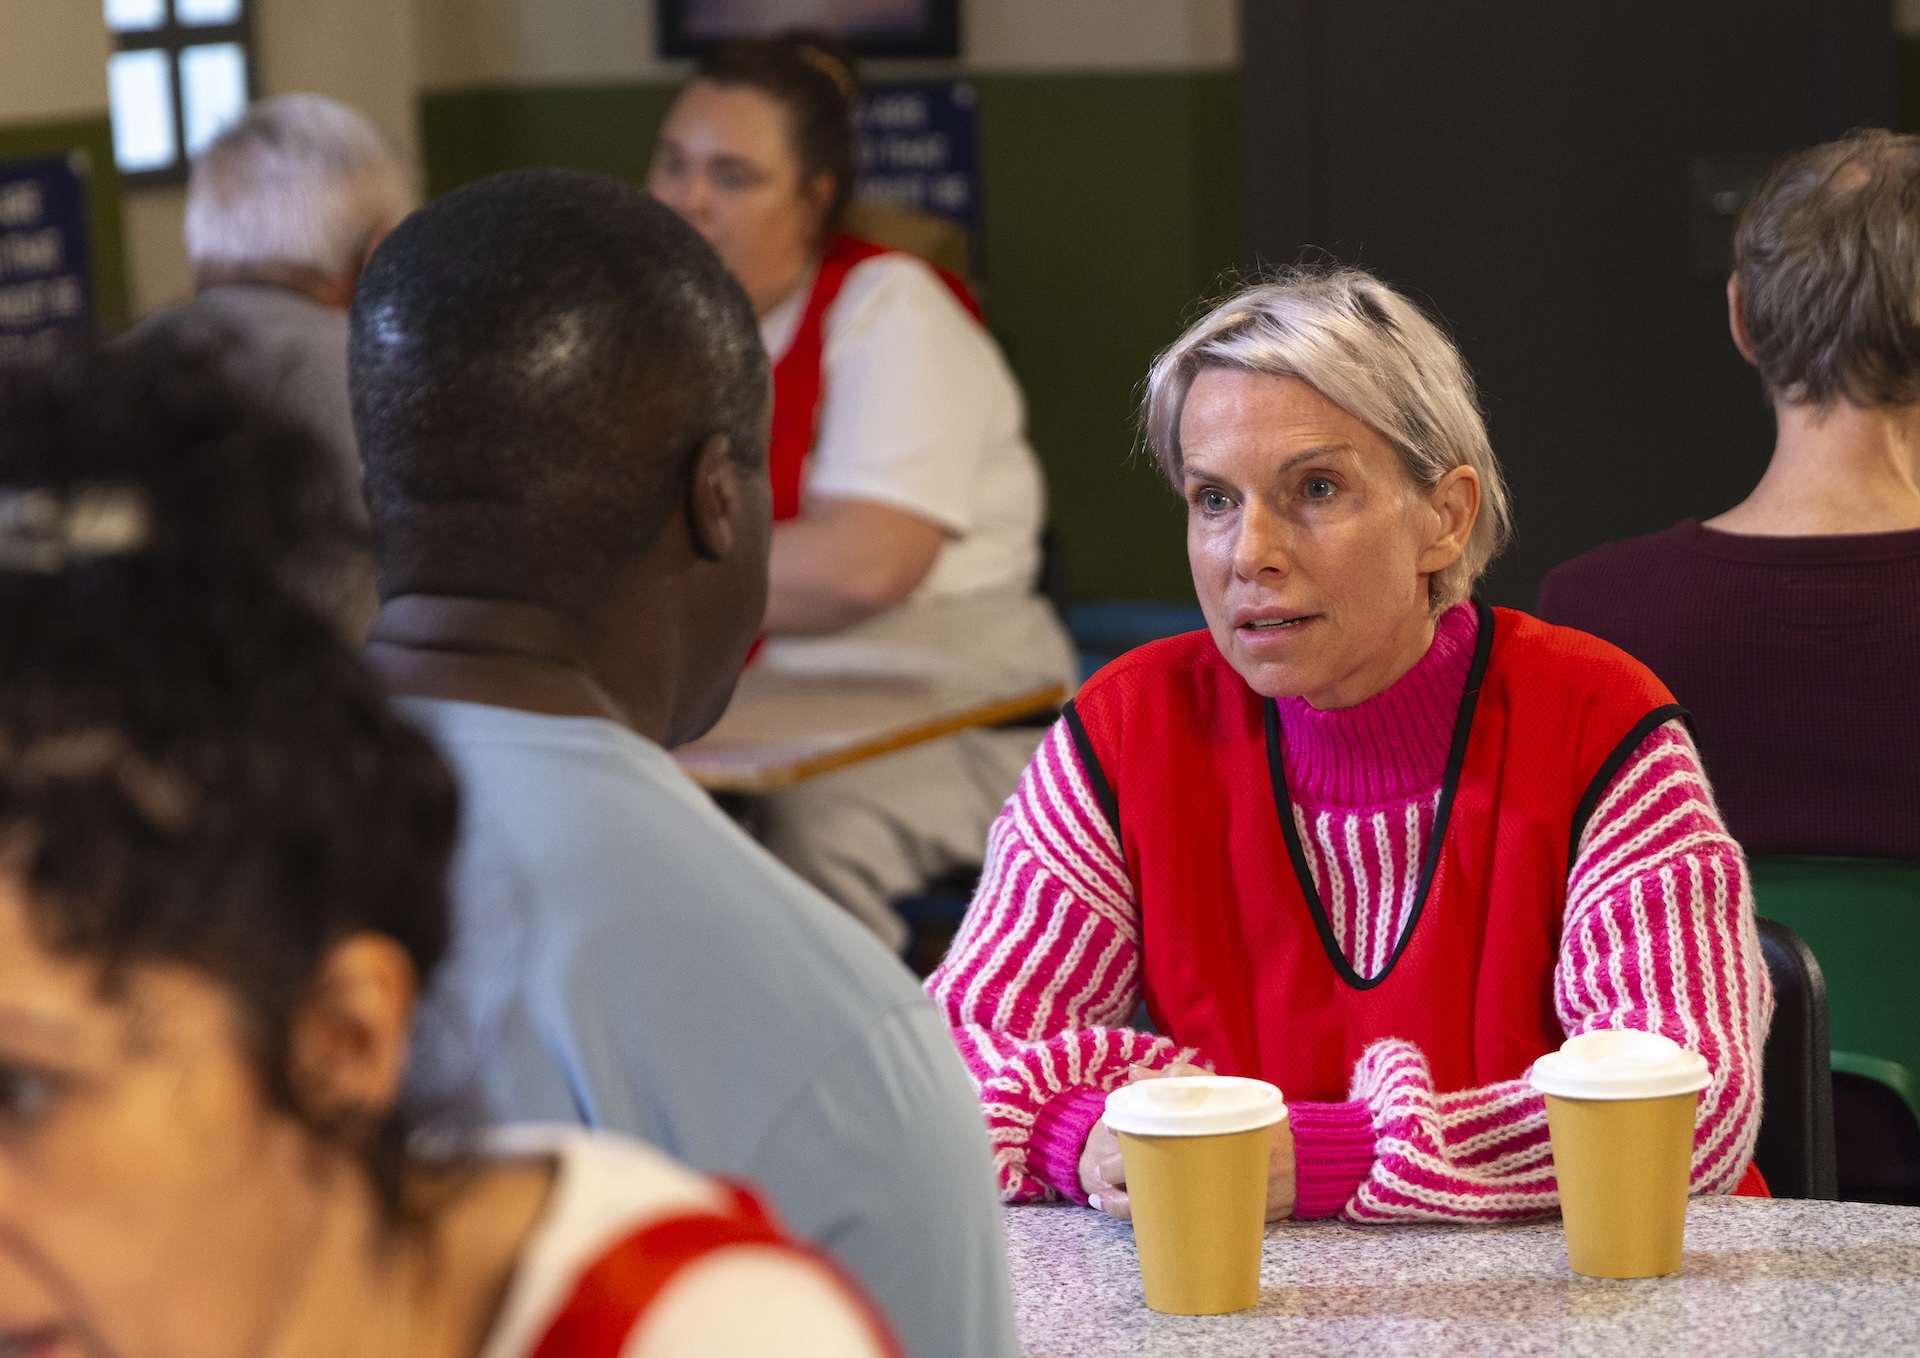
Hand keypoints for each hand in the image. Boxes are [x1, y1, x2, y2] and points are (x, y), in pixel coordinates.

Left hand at [1078, 1064, 1296, 1222]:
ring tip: (1101, 1199)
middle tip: (1103, 1169)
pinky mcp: (1208, 1218)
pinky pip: (1169, 1222)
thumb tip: (1135, 1073)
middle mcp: (1198, 1171)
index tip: (1113, 1130)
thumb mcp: (1221, 1094)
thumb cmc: (1258, 1124)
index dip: (1125, 1136)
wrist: (1302, 1162)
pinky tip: (1127, 1213)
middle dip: (1117, 1172)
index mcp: (1198, 1136)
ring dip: (1121, 1204)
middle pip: (1145, 1176)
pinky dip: (1144, 1219)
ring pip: (1151, 1208)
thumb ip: (1179, 1081)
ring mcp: (1202, 1198)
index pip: (1150, 1137)